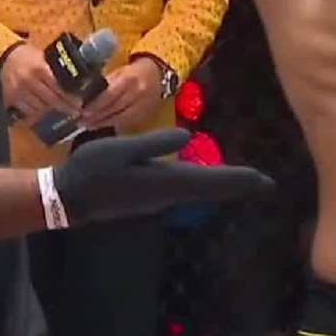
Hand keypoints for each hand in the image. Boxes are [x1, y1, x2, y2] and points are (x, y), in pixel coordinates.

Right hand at [2, 44, 81, 121]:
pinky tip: (44, 110)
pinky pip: (28, 110)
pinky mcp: (11, 98)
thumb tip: (75, 82)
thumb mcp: (44, 57)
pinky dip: (37, 111)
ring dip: (51, 110)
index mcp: (39, 69)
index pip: (58, 87)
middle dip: (65, 107)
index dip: (69, 97)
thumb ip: (56, 70)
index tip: (78, 103)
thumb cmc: (28, 56)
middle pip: (51, 100)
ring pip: (40, 108)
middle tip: (74, 111)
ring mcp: (19, 91)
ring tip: (60, 110)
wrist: (5, 56)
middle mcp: (29, 81)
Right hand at [51, 128, 272, 225]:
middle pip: (210, 189)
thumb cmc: (92, 169)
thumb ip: (154, 143)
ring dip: (223, 186)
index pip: (210, 180)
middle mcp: (167, 194)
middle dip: (238, 186)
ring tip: (246, 182)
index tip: (265, 182)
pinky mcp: (150, 198)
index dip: (238, 180)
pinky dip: (205, 187)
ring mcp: (159, 199)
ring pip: (199, 192)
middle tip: (267, 185)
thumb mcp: (122, 149)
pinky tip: (208, 182)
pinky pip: (187, 191)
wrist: (69, 199)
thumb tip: (187, 136)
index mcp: (164, 181)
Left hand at [78, 57, 160, 130]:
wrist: (157, 73)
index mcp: (129, 79)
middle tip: (82, 121)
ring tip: (89, 126)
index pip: (110, 95)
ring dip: (103, 123)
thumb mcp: (119, 72)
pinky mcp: (145, 114)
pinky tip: (103, 126)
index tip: (83, 111)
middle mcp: (137, 93)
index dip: (96, 105)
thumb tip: (87, 96)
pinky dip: (113, 125)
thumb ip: (105, 84)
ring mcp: (143, 106)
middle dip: (97, 117)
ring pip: (120, 119)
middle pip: (114, 109)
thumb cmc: (134, 71)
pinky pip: (127, 123)